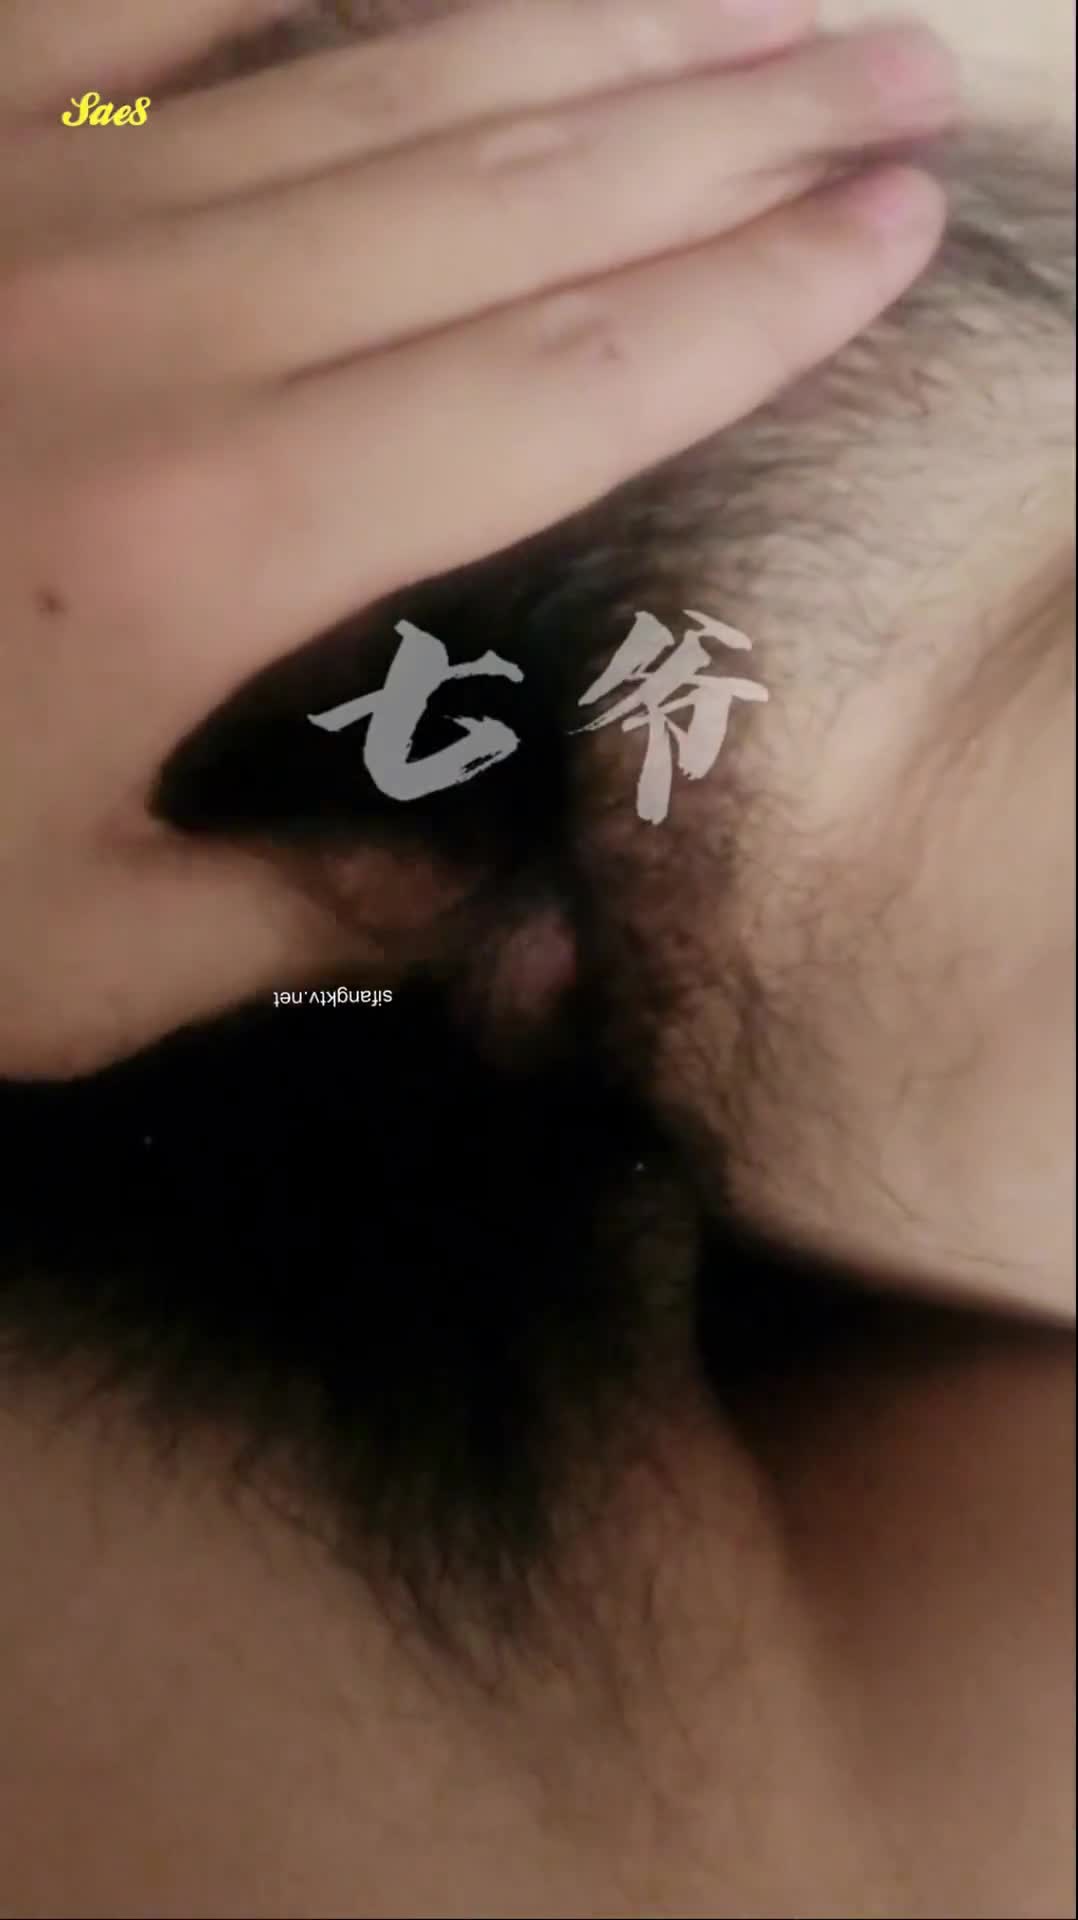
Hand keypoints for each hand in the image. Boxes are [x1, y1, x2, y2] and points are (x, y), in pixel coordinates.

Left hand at [0, 0, 955, 1076]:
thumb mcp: (76, 962)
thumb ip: (318, 914)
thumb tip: (509, 896)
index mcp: (212, 529)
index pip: (564, 378)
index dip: (752, 298)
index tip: (895, 227)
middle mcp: (153, 317)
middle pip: (518, 183)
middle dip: (737, 120)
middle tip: (899, 64)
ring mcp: (32, 185)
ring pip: (383, 63)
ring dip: (598, 18)